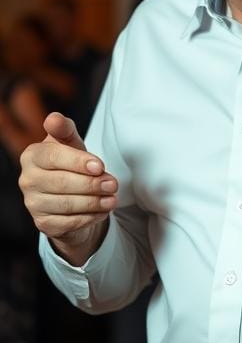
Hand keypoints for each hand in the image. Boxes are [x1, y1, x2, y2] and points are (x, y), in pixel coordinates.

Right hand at [19, 112, 116, 263]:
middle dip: (92, 184)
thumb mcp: (70, 144)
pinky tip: (103, 211)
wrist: (70, 195)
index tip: (100, 166)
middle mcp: (27, 180)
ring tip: (112, 198)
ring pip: (67, 205)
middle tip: (113, 184)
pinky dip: (90, 217)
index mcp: (32, 156)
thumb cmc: (71, 164)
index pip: (53, 157)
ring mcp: (33, 204)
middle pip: (61, 183)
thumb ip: (65, 130)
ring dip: (94, 202)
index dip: (78, 162)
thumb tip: (54, 118)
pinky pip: (69, 223)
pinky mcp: (44, 223)